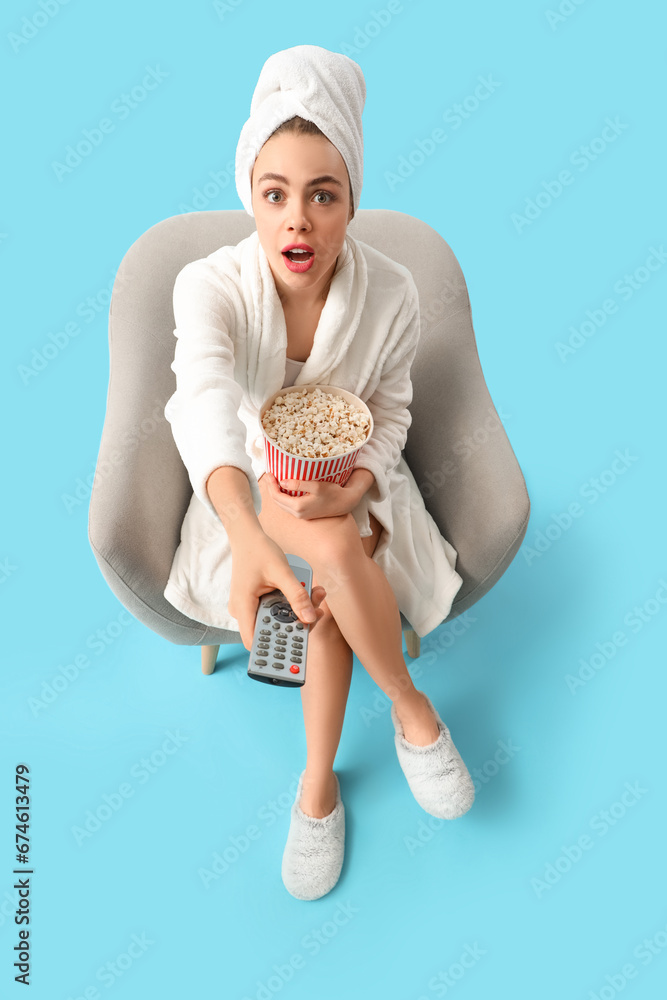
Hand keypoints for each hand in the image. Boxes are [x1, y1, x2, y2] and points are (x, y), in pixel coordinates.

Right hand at [228, 526, 327, 650]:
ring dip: (295, 611)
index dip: (273, 651)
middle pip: (270, 631)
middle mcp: (242, 611)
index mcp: (243, 606)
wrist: (247, 536)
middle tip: (316, 611)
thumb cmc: (259, 550)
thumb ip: (297, 596)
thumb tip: (310, 618)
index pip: (254, 642)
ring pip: (275, 620)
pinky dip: (289, 604)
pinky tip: (305, 592)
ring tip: (315, 595)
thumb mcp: (281, 572)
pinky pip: (274, 610)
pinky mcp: (256, 602)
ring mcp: (249, 607)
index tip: (296, 650)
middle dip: (295, 624)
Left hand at [263, 472, 359, 519]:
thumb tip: (282, 482)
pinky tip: (284, 488)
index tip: (268, 473)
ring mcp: (301, 515)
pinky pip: (288, 505)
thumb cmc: (332, 493)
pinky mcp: (304, 514)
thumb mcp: (316, 486)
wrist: (345, 503)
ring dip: (276, 492)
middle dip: (271, 488)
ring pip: (281, 504)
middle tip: (269, 475)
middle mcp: (297, 513)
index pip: (276, 496)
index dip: (270, 484)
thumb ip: (299, 484)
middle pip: (277, 501)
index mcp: (298, 507)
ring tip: (274, 481)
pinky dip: (283, 496)